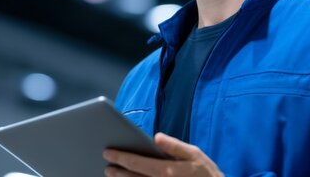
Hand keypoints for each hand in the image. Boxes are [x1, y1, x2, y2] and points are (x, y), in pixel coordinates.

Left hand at [103, 132, 223, 175]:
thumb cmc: (203, 171)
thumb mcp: (194, 154)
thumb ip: (174, 146)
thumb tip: (157, 137)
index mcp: (167, 170)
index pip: (138, 163)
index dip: (121, 157)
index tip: (108, 152)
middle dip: (118, 171)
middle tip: (106, 166)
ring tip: (112, 175)